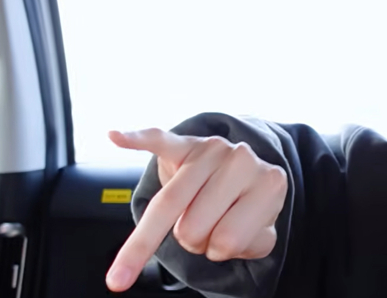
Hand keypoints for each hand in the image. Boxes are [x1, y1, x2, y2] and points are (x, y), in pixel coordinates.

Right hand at [104, 128, 288, 291]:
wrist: (245, 173)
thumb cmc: (247, 209)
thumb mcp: (260, 236)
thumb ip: (247, 244)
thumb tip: (218, 240)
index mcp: (271, 185)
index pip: (227, 240)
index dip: (219, 251)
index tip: (224, 241)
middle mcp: (243, 160)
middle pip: (190, 227)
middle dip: (193, 239)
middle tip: (207, 223)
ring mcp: (213, 148)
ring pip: (169, 205)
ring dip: (170, 225)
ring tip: (192, 211)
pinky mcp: (184, 143)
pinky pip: (157, 140)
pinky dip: (135, 139)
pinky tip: (116, 136)